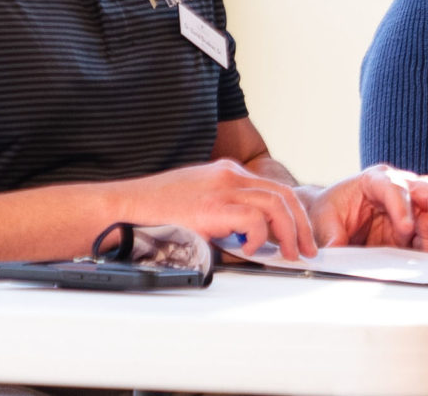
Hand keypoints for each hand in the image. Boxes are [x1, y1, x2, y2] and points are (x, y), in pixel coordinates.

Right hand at [119, 159, 318, 258]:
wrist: (123, 209)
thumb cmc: (153, 213)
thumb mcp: (197, 207)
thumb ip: (224, 217)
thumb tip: (250, 244)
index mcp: (225, 173)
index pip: (273, 188)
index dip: (292, 214)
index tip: (297, 235)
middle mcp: (228, 175)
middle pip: (284, 194)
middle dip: (300, 225)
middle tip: (305, 249)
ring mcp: (222, 188)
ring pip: (277, 204)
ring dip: (289, 233)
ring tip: (288, 254)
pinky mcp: (213, 206)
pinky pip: (254, 220)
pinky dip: (259, 237)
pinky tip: (251, 249)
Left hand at [305, 164, 427, 255]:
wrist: (333, 216)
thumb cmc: (331, 210)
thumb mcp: (324, 220)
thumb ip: (331, 235)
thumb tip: (333, 251)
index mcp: (375, 179)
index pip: (394, 188)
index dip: (402, 208)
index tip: (405, 230)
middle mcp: (400, 188)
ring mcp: (412, 208)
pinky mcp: (417, 228)